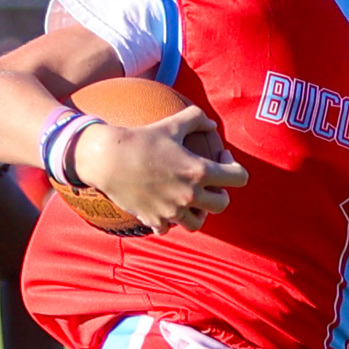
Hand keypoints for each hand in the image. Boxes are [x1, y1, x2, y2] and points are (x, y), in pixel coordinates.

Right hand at [74, 107, 247, 231]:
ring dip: (198, 212)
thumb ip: (198, 119)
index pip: (239, 178)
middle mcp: (189, 195)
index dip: (235, 167)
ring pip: (197, 223)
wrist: (108, 160)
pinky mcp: (153, 219)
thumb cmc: (141, 139)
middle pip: (222, 204)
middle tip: (210, 184)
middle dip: (220, 193)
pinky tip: (165, 209)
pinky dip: (169, 221)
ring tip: (191, 201)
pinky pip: (168, 228)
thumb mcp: (173, 123)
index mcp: (199, 171)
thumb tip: (212, 125)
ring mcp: (171, 211)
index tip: (221, 159)